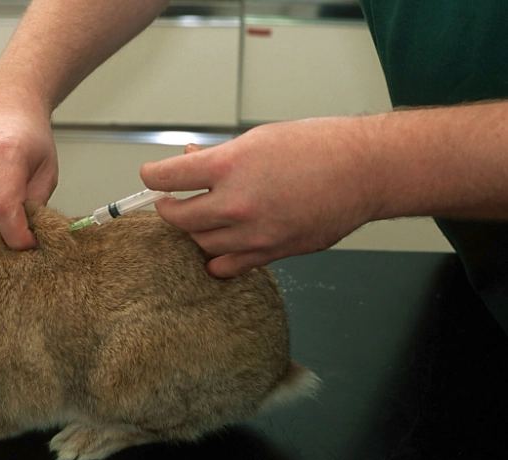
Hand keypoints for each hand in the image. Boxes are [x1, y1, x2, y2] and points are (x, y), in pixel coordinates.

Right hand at [0, 103, 57, 248]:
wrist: (10, 107)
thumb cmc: (31, 136)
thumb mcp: (47, 171)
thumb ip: (36, 205)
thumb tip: (25, 237)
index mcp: (7, 154)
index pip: (5, 206)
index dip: (17, 234)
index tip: (30, 243)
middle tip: (9, 239)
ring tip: (1, 232)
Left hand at [141, 117, 377, 277]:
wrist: (365, 171)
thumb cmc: (319, 146)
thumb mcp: (260, 138)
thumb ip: (221, 156)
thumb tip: (192, 161)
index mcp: (230, 165)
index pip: (168, 177)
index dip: (151, 176)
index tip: (149, 177)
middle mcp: (237, 202)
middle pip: (179, 217)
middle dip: (167, 208)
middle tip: (169, 201)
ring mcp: (254, 232)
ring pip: (201, 243)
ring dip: (193, 231)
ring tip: (197, 219)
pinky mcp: (272, 252)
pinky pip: (229, 266)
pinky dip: (216, 260)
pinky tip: (215, 250)